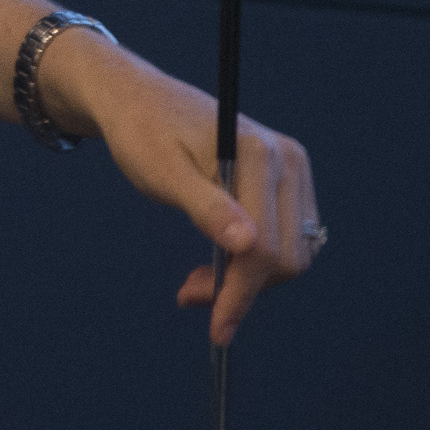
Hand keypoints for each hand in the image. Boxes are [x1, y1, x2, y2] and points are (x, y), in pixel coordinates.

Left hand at [44, 33, 321, 346]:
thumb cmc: (141, 133)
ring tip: (196, 284)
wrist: (137, 101)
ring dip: (248, 280)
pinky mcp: (285, 184)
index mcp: (259, 153)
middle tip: (188, 295)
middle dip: (241, 288)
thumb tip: (249, 246)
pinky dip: (253, 263)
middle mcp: (288, 160)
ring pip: (290, 254)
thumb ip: (205, 207)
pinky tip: (217, 267)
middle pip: (286, 255)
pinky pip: (284, 240)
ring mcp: (292, 171)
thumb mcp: (162, 172)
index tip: (217, 329)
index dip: (240, 292)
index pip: (264, 244)